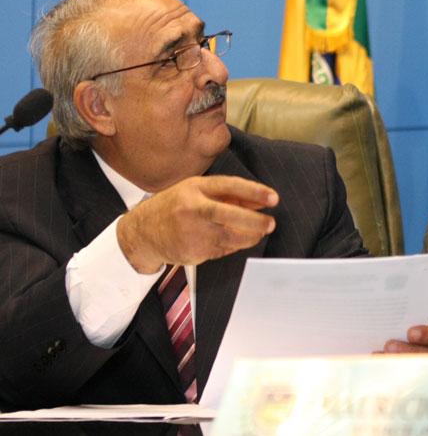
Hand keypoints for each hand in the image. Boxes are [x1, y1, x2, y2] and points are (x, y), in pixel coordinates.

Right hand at [117, 175, 277, 272]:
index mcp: (194, 188)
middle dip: (255, 220)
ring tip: (259, 232)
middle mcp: (191, 209)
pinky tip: (237, 240)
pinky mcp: (193, 252)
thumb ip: (229, 194)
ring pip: (230, 237)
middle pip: (229, 214)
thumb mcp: (197, 191)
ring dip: (250, 236)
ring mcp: (191, 232)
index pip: (229, 186)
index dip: (254, 191)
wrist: (141, 233)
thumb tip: (262, 200)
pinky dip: (234, 246)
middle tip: (271, 223)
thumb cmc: (175, 207)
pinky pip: (222, 250)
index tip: (274, 198)